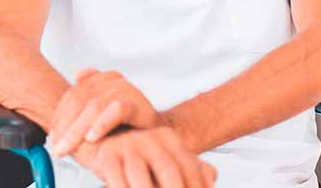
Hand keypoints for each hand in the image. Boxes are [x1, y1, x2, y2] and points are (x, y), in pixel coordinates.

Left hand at [52, 69, 161, 155]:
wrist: (154, 135)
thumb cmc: (125, 125)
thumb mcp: (99, 113)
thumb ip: (85, 98)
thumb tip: (77, 74)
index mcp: (101, 79)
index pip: (73, 95)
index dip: (60, 116)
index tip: (53, 136)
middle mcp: (112, 79)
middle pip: (81, 100)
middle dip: (66, 126)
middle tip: (58, 147)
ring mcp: (125, 89)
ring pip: (94, 106)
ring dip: (78, 129)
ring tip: (69, 146)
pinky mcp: (137, 102)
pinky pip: (116, 110)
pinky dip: (102, 123)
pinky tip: (92, 137)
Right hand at [83, 127, 216, 187]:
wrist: (108, 140)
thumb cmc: (145, 159)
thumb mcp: (169, 159)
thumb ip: (194, 169)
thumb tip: (212, 177)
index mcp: (169, 138)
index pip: (188, 165)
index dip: (196, 185)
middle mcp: (150, 139)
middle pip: (167, 168)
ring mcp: (128, 146)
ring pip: (139, 174)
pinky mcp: (108, 157)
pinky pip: (115, 177)